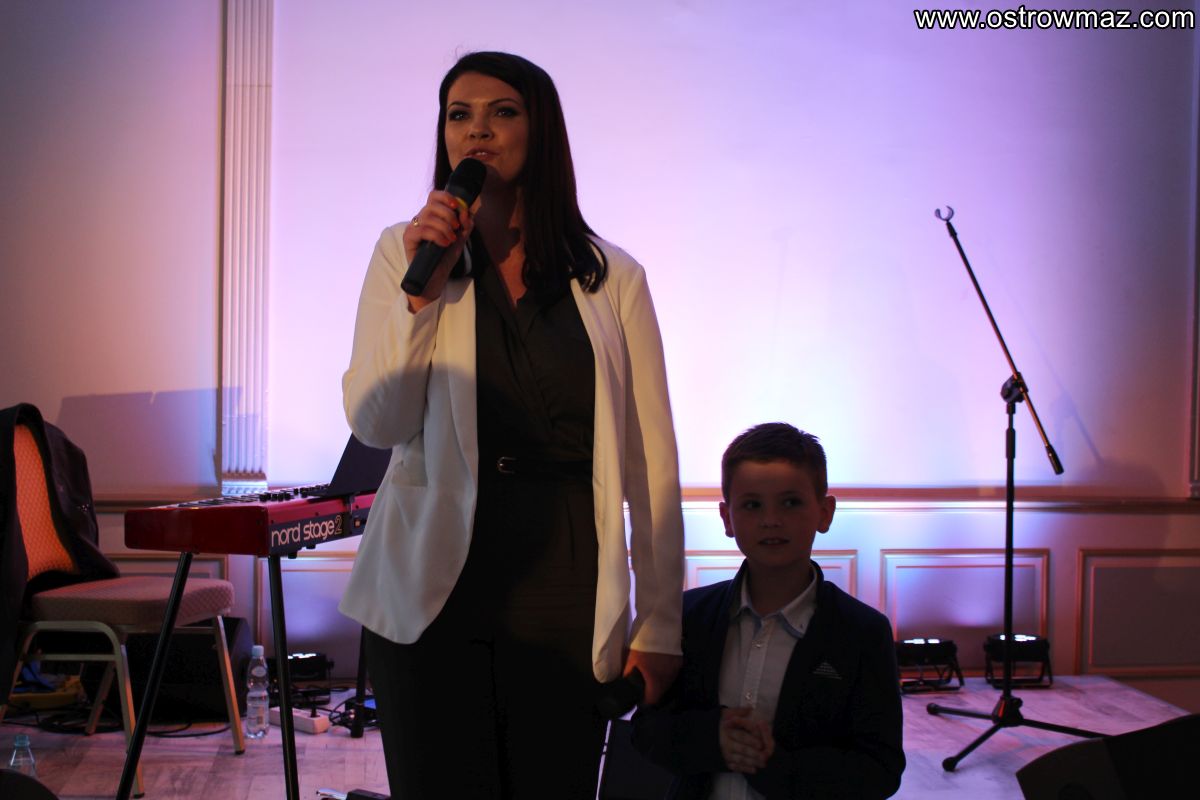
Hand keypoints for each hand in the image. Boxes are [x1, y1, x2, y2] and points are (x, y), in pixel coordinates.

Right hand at [402, 189, 474, 309]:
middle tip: (456, 228)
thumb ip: (465, 225)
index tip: (457, 206)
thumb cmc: (444, 259)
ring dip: (444, 227)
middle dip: (448, 214)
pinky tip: (444, 243)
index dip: (446, 197)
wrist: (435, 279)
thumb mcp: (460, 240)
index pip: (435, 196)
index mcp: (432, 216)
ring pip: (428, 216)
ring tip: (451, 240)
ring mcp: (413, 228)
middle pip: (432, 204)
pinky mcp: (408, 239)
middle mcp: (421, 219)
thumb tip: (467, 212)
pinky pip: (422, 230)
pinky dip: (436, 235)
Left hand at [623, 649, 681, 705]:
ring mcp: (677, 669)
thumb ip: (628, 674)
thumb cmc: (644, 645)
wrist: (661, 625)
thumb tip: (625, 683)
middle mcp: (670, 678)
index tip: (637, 696)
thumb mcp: (631, 660)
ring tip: (649, 673)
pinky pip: (671, 671)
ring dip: (658, 680)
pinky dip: (664, 671)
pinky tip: (658, 664)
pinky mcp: (680, 660)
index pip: (652, 700)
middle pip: (660, 691)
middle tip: (641, 684)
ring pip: (667, 681)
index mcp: (657, 681)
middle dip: (651, 690)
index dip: (643, 700)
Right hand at [719, 707, 774, 773]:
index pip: (741, 736)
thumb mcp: (725, 714)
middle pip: (742, 749)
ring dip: (752, 763)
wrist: (702, 736)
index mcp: (727, 731)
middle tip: (764, 757)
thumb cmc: (718, 723)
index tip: (761, 744)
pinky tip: (753, 770)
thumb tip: (750, 709)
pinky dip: (744, 769)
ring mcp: (724, 753)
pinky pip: (735, 767)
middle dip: (754, 754)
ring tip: (762, 764)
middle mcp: (725, 743)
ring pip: (740, 759)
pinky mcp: (724, 761)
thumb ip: (738, 712)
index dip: (751, 740)